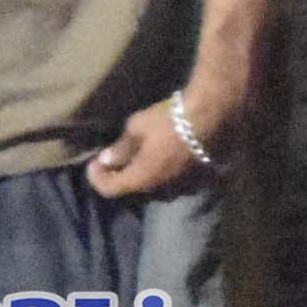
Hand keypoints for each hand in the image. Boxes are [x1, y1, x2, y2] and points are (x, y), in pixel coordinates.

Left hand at [83, 94, 227, 203]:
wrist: (213, 116)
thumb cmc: (170, 120)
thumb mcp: (137, 128)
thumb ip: (121, 148)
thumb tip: (106, 160)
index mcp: (142, 179)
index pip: (109, 190)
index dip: (96, 178)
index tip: (93, 163)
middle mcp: (162, 190)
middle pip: (132, 190)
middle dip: (119, 176)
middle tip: (112, 159)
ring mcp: (183, 187)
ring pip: (154, 187)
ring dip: (142, 175)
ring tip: (138, 157)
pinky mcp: (199, 179)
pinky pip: (173, 182)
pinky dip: (162, 173)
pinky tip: (162, 156)